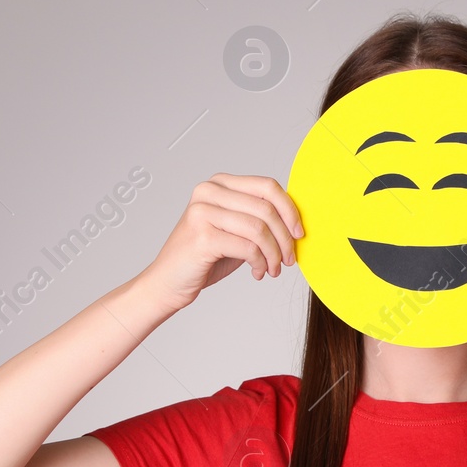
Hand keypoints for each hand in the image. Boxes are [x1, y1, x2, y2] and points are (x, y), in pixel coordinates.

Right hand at [140, 173, 302, 310]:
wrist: (167, 282)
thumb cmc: (204, 257)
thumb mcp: (235, 231)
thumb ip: (258, 219)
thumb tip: (295, 222)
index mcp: (219, 184)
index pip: (267, 186)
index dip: (290, 210)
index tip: (299, 233)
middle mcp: (208, 192)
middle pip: (266, 208)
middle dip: (285, 238)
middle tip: (289, 259)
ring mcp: (202, 212)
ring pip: (259, 229)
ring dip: (274, 254)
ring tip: (273, 269)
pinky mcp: (202, 236)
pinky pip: (248, 248)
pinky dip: (260, 263)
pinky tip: (257, 272)